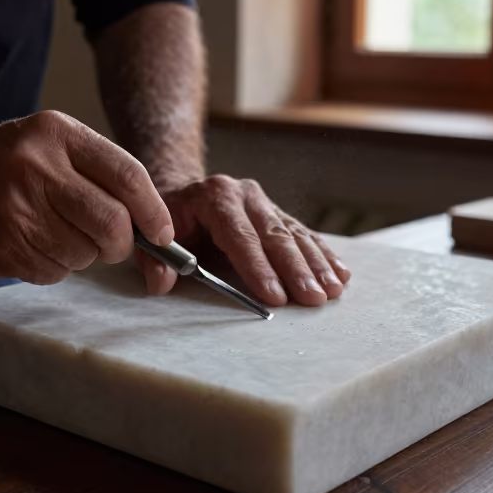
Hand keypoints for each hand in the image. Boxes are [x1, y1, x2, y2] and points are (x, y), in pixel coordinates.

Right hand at [0, 110, 173, 283]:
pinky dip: (53, 266)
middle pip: (112, 223)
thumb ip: (94, 170)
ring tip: (54, 235)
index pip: (127, 176)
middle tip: (113, 245)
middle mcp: (36, 167)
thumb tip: (150, 221)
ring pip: (84, 254)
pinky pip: (53, 272)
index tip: (163, 233)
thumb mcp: (43, 142)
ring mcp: (16, 209)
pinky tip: (29, 244)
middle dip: (121, 244)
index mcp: (55, 133)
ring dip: (82, 256)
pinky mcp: (1, 246)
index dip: (154, 211)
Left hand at [136, 175, 350, 306]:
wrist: (183, 194)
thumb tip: (162, 283)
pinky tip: (341, 274)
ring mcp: (265, 202)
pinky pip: (305, 235)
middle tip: (313, 298)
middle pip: (274, 235)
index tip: (274, 296)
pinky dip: (324, 255)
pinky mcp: (279, 214)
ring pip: (295, 235)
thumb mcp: (151, 237)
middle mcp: (245, 194)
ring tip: (333, 291)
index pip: (238, 234)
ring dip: (317, 265)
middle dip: (296, 270)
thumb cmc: (168, 222)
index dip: (258, 267)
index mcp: (213, 196)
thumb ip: (154, 260)